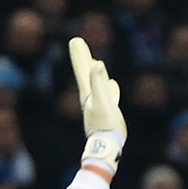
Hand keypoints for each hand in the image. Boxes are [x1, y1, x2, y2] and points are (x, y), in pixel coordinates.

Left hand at [68, 36, 124, 172]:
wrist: (107, 148)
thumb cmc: (106, 126)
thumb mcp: (103, 102)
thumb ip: (99, 84)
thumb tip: (97, 64)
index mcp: (88, 92)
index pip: (83, 70)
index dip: (80, 55)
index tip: (75, 40)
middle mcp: (90, 97)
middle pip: (86, 74)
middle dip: (83, 58)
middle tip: (77, 43)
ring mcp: (98, 105)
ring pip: (96, 83)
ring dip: (94, 71)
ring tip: (95, 62)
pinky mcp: (107, 113)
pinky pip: (107, 95)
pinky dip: (108, 86)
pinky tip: (112, 85)